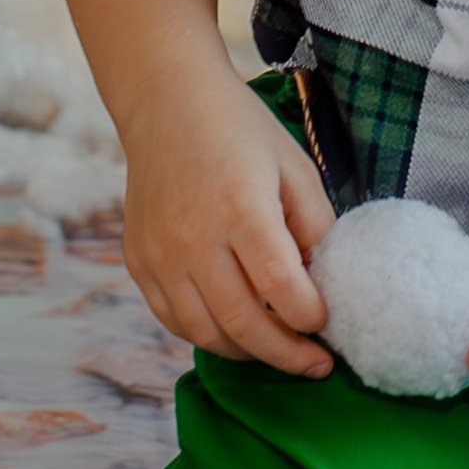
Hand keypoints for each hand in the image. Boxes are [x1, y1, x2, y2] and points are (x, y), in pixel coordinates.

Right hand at [119, 79, 336, 376]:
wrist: (167, 103)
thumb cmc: (240, 131)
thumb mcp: (294, 167)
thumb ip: (314, 227)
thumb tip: (323, 286)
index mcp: (240, 207)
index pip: (279, 287)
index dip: (310, 317)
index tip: (329, 323)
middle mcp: (193, 237)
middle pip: (242, 324)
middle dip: (286, 354)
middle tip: (316, 365)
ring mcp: (159, 254)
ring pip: (205, 334)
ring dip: (248, 351)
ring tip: (278, 347)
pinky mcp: (139, 263)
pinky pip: (174, 320)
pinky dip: (208, 334)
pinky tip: (236, 328)